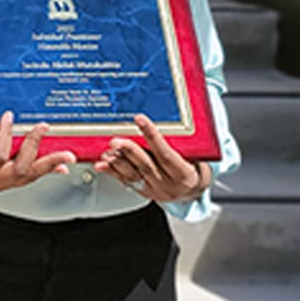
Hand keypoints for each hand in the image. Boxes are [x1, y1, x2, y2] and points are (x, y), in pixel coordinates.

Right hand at [0, 112, 74, 199]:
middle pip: (19, 172)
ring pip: (27, 177)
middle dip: (36, 153)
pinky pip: (26, 177)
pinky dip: (43, 171)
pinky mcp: (2, 179)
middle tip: (45, 132)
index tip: (7, 118)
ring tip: (65, 156)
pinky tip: (56, 166)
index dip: (3, 138)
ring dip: (47, 165)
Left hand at [94, 114, 211, 203]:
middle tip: (115, 140)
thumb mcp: (197, 155)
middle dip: (129, 151)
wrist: (194, 190)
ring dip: (117, 162)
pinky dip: (113, 172)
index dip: (152, 135)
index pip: (167, 154)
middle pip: (146, 166)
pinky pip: (126, 182)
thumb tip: (172, 107)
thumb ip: (184, 139)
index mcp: (184, 174)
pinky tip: (103, 164)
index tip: (140, 118)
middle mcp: (169, 184)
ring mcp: (155, 190)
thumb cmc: (194, 166)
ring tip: (107, 151)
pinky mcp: (144, 192)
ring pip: (133, 176)